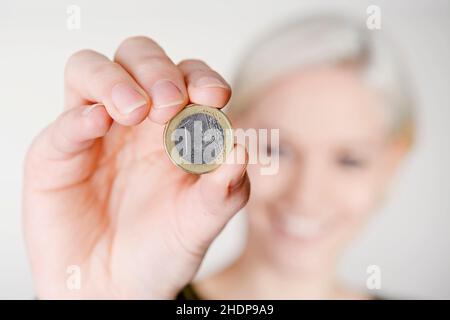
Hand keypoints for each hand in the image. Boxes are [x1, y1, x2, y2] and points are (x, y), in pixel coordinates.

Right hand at [23, 36, 249, 298]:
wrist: (117, 290)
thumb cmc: (162, 251)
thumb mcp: (201, 224)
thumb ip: (225, 190)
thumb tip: (242, 149)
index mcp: (176, 128)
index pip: (187, 77)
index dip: (200, 77)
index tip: (213, 97)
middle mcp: (136, 121)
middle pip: (139, 58)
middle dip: (157, 71)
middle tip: (169, 104)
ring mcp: (94, 132)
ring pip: (92, 70)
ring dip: (116, 81)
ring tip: (134, 110)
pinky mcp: (58, 154)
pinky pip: (65, 121)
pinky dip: (80, 116)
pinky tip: (99, 123)